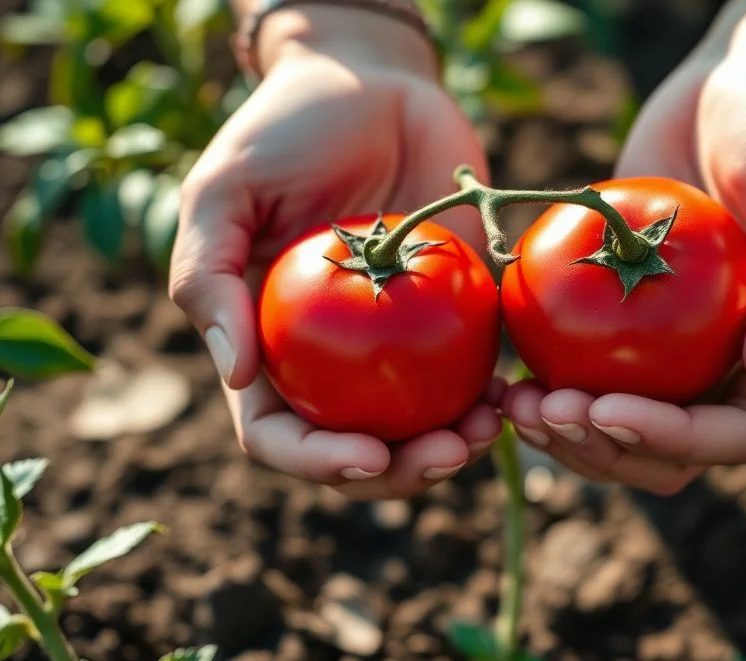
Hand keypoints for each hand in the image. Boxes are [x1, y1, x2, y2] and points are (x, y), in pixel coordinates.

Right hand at [170, 8, 500, 498]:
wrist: (375, 83)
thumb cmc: (287, 129)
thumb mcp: (225, 191)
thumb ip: (209, 278)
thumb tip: (234, 376)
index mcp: (269, 346)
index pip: (278, 433)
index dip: (316, 462)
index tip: (367, 456)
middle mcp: (333, 359)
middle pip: (359, 449)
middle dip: (400, 470)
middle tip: (448, 454)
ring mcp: (398, 343)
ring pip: (422, 426)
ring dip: (455, 445)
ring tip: (491, 429)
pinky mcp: (457, 312)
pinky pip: (477, 371)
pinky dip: (495, 394)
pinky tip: (514, 394)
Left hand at [503, 35, 745, 495]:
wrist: (732, 80)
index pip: (738, 434)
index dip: (674, 440)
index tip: (605, 409)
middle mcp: (729, 366)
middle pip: (669, 452)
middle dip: (605, 448)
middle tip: (545, 410)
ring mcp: (672, 349)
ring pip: (617, 428)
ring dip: (565, 433)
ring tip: (515, 403)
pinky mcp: (623, 320)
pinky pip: (581, 372)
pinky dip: (543, 384)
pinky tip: (503, 374)